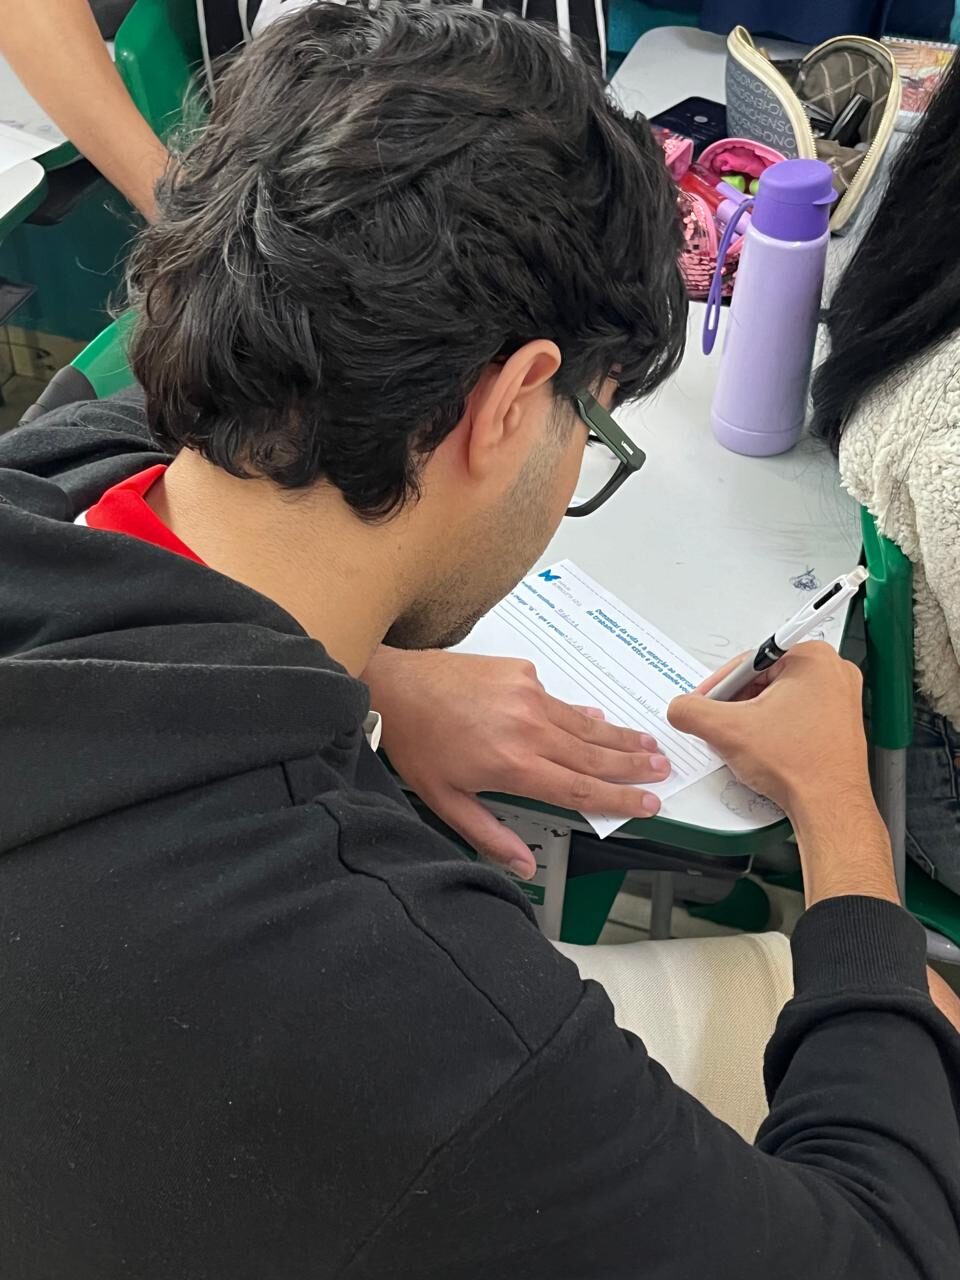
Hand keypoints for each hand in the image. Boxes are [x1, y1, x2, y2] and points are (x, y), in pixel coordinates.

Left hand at [363, 647, 670, 877]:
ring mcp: (528, 696)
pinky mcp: (522, 673)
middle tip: (663, 771)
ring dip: (619, 736)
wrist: (397, 685)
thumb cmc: (417, 742)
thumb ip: (489, 833)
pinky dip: (582, 714)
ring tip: (648, 744)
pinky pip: (561, 700)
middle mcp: (529, 728)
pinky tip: (599, 719)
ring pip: (585, 724)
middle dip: (633, 765)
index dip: (619, 799)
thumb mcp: (446, 800)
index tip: (648, 803)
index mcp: (513, 765)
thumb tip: (525, 865)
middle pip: (594, 754)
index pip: (580, 788)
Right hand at [669, 641, 869, 814]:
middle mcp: (833, 672)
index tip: (707, 703)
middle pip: (763, 680)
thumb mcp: (728, 730)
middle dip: (738, 704)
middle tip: (725, 726)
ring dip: (754, 718)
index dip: (719, 687)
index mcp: (812, 658)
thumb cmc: (802, 767)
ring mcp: (841, 698)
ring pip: (778, 698)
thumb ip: (692, 711)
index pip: (747, 663)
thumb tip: (681, 707)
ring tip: (749, 741)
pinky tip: (767, 748)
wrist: (829, 806)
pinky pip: (796, 714)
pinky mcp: (840, 721)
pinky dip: (775, 728)